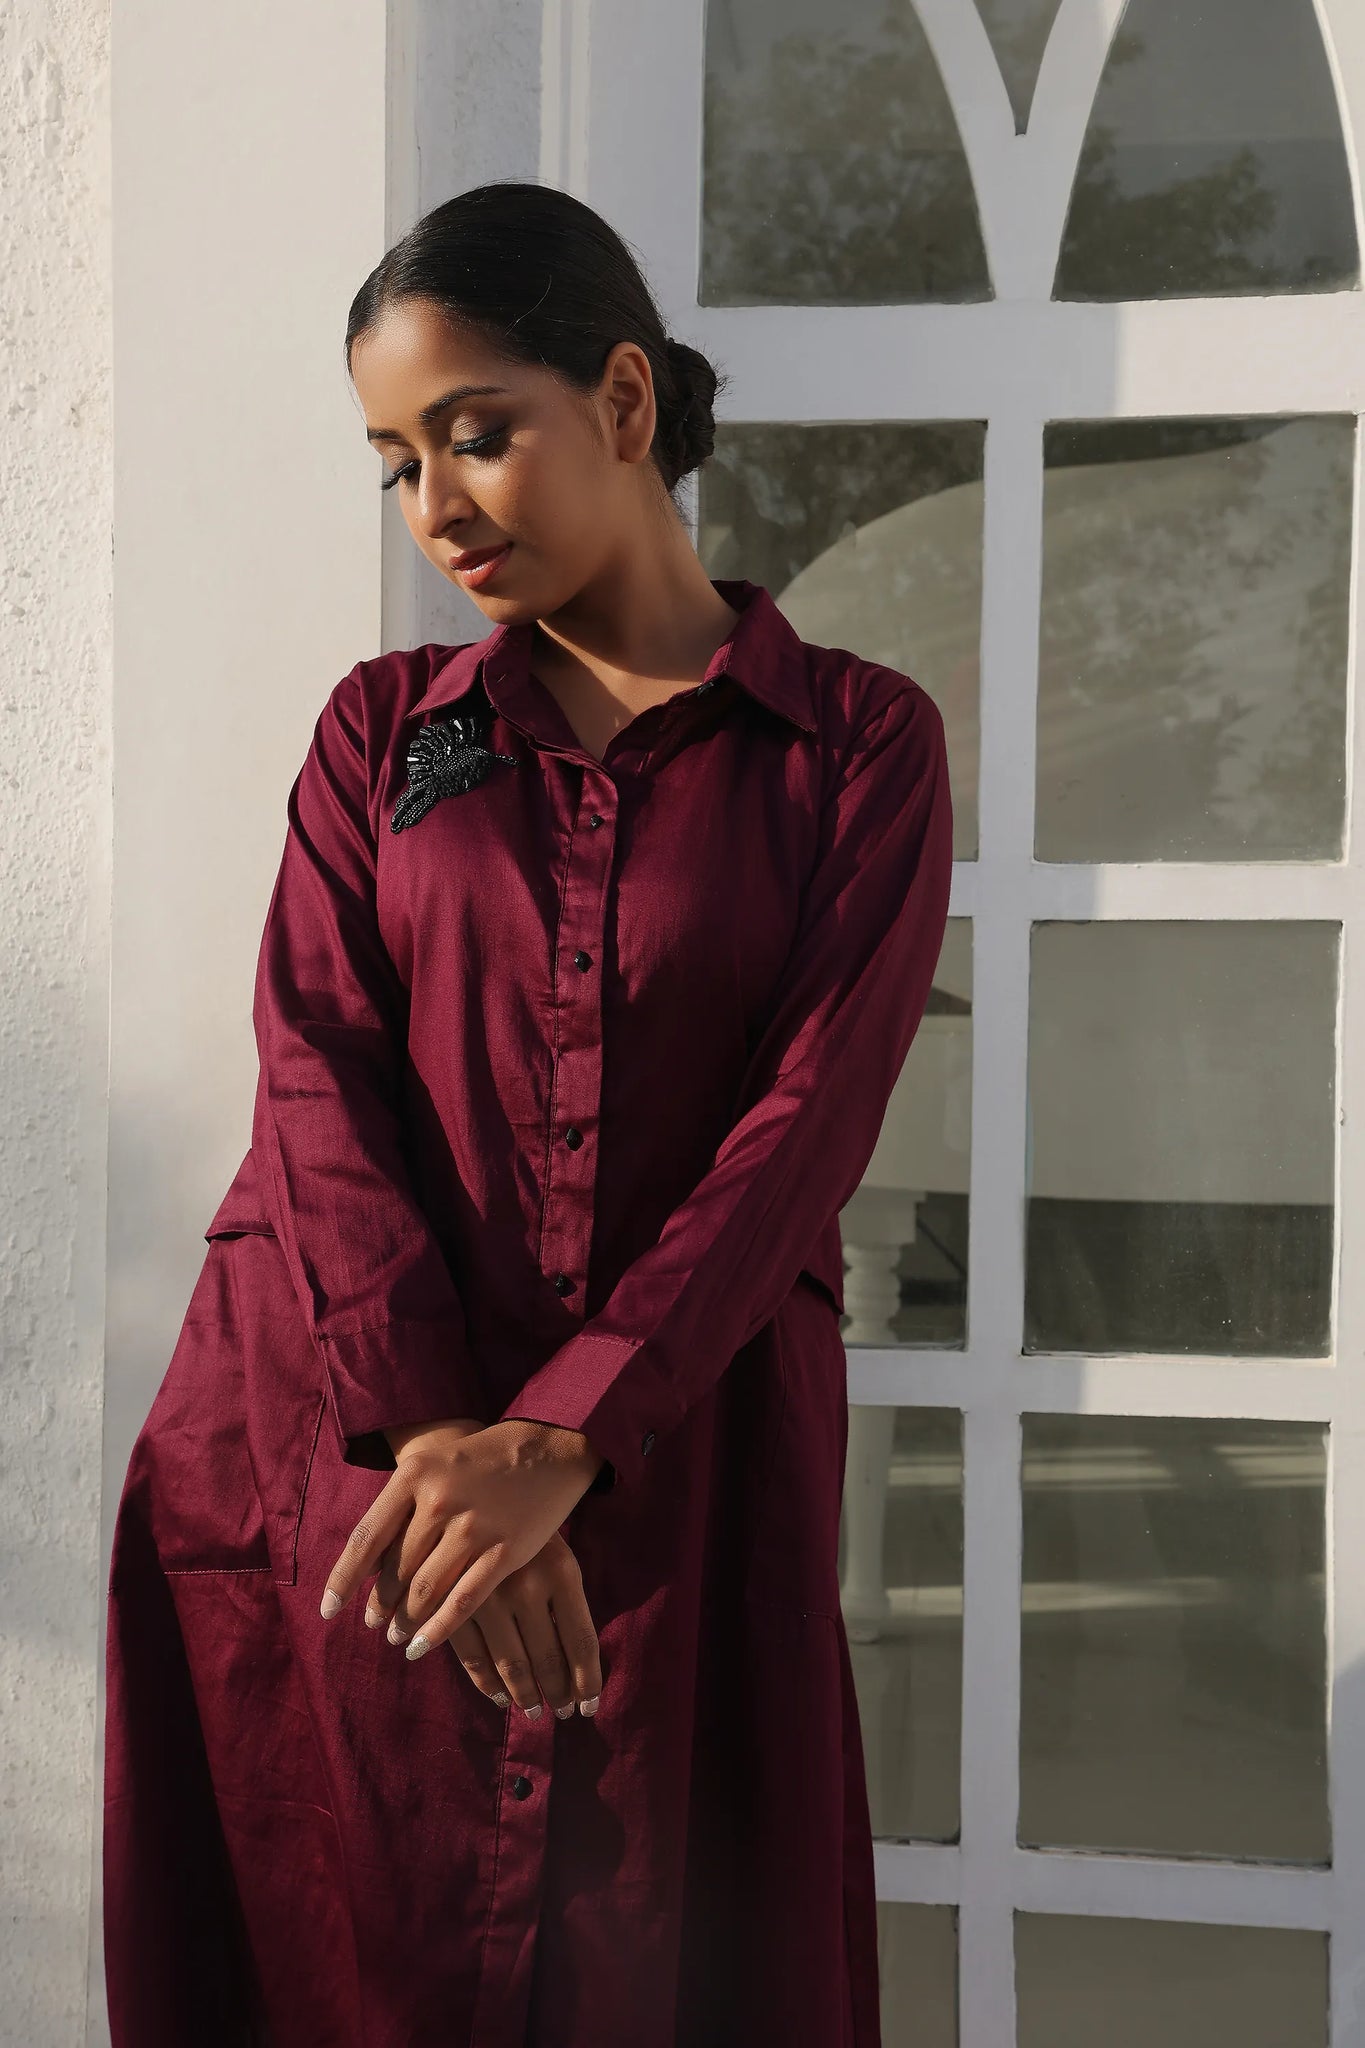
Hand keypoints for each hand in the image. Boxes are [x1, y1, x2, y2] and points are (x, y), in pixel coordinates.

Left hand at [318, 1415, 603, 1662]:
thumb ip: (399, 1508)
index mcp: (413, 1475)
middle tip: (373, 1624)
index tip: (328, 1611)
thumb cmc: (477, 1459)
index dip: (343, 1579)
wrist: (546, 1447)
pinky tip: (423, 1645)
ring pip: (426, 1590)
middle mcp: (439, 1500)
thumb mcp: (431, 1464)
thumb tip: (364, 1568)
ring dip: (406, 1620)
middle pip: (397, 1569)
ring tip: (397, 1637)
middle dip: (381, 1604)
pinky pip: (464, 1601)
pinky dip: (438, 1629)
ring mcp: (474, 1527)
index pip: (366, 1538)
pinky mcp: (506, 1550)